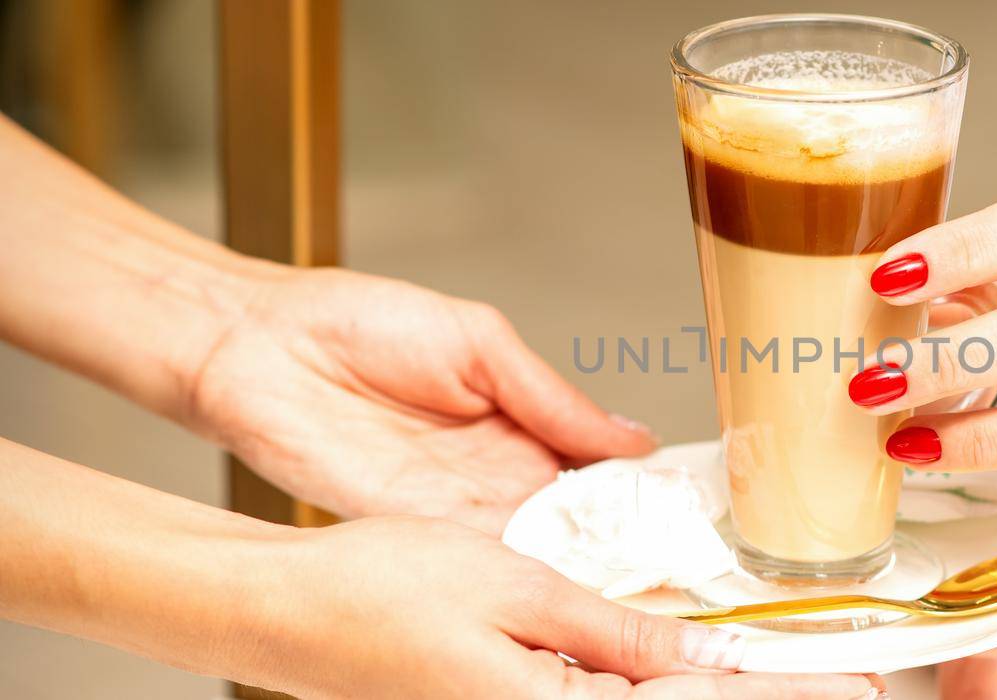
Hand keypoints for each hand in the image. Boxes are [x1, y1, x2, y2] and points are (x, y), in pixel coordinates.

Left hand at [184, 267, 653, 531]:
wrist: (260, 345)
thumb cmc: (359, 322)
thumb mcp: (481, 342)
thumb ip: (552, 398)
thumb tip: (632, 436)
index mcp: (520, 420)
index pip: (596, 467)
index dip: (642, 489)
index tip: (692, 511)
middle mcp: (494, 472)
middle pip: (575, 519)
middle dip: (623, 538)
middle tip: (682, 559)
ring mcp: (454, 505)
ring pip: (535, 546)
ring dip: (580, 561)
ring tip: (639, 575)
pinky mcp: (410, 528)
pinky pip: (477, 558)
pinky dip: (520, 570)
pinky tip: (564, 578)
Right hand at [242, 516, 882, 698]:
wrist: (280, 617)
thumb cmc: (374, 592)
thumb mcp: (515, 590)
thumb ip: (616, 634)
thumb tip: (701, 657)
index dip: (783, 697)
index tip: (854, 687)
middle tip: (852, 687)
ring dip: (713, 696)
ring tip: (796, 681)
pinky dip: (656, 693)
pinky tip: (693, 676)